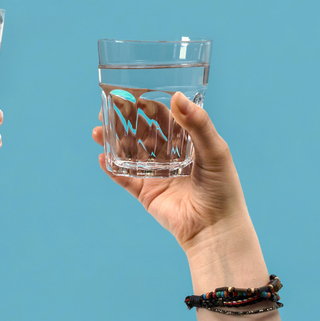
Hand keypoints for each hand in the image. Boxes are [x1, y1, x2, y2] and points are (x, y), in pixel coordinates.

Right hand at [93, 92, 250, 252]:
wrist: (215, 227)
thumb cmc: (222, 187)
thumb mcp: (215, 150)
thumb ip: (198, 124)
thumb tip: (177, 96)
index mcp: (188, 143)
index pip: (164, 119)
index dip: (147, 106)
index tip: (130, 94)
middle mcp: (171, 156)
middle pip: (142, 134)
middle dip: (124, 121)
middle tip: (106, 108)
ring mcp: (157, 174)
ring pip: (130, 153)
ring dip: (113, 141)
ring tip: (97, 131)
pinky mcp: (146, 193)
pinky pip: (125, 178)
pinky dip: (112, 168)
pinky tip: (102, 157)